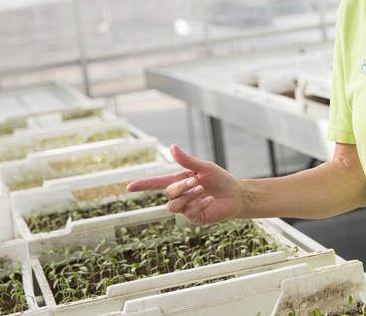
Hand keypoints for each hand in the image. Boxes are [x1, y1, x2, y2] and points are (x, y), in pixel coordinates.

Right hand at [126, 144, 246, 224]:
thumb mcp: (204, 167)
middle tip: (196, 180)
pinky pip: (189, 212)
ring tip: (202, 189)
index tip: (128, 187)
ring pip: (174, 206)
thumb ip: (188, 160)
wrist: (236, 194)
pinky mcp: (194, 218)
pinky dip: (200, 204)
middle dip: (181, 186)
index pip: (156, 183)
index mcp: (179, 181)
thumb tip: (172, 147)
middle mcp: (180, 195)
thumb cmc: (220, 179)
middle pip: (169, 193)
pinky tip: (210, 199)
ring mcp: (186, 208)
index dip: (143, 185)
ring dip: (188, 196)